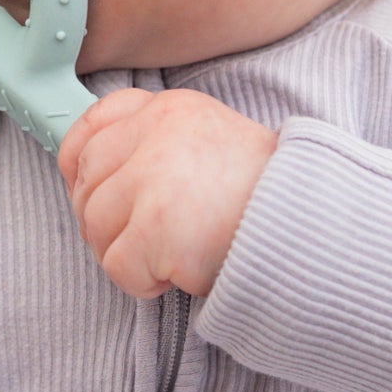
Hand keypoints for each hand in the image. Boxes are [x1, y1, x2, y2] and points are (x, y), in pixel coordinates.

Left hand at [57, 89, 277, 299]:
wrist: (312, 229)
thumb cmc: (261, 197)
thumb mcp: (207, 142)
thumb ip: (155, 145)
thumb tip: (90, 178)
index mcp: (170, 108)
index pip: (92, 125)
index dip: (79, 166)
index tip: (92, 192)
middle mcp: (158, 132)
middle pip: (86, 183)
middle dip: (103, 221)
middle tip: (141, 240)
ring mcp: (155, 178)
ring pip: (95, 226)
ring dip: (123, 253)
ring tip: (168, 256)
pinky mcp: (159, 227)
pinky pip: (117, 266)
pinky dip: (141, 283)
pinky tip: (177, 274)